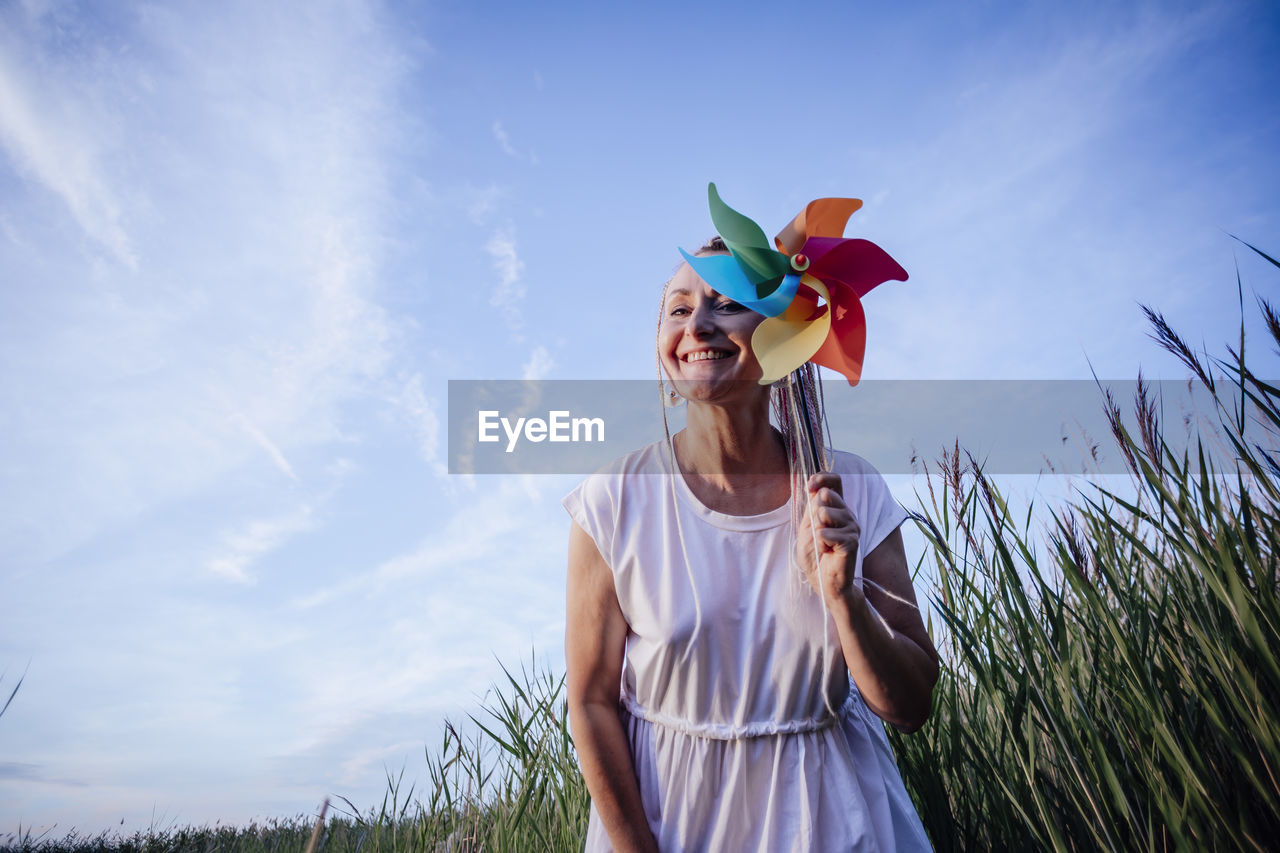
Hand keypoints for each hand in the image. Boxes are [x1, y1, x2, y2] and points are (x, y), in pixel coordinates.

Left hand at [795, 473, 863, 608]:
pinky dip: (821, 542)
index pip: (835, 482)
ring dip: (817, 529)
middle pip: (827, 495)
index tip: (810, 486)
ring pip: (826, 513)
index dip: (822, 478)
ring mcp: (852, 527)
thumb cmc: (815, 554)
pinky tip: (827, 550)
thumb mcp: (807, 527)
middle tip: (817, 531)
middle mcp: (847, 515)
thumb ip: (813, 508)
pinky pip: (828, 533)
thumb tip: (818, 489)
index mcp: (836, 509)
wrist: (822, 579)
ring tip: (822, 542)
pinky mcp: (852, 541)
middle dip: (814, 511)